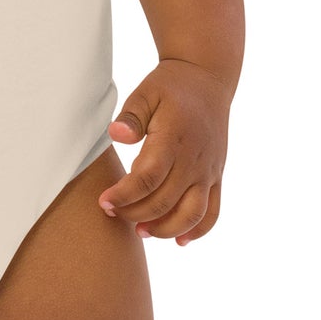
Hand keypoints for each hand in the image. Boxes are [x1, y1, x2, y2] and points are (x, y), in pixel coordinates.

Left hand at [97, 59, 230, 245]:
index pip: (148, 178)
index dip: (124, 195)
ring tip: (140, 231)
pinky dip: (199, 230)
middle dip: (135, 213)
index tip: (103, 202)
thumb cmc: (170, 86)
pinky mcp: (217, 175)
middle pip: (165, 201)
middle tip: (112, 213)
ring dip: (166, 229)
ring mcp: (209, 170)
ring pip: (193, 213)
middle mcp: (195, 159)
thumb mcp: (145, 92)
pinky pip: (213, 211)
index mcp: (173, 139)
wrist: (207, 79)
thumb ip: (131, 116)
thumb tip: (115, 135)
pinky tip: (179, 240)